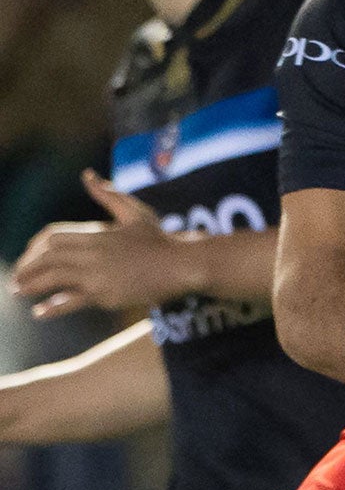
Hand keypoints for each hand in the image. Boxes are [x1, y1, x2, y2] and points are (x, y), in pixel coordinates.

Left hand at [10, 172, 195, 317]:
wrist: (183, 266)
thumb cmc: (161, 240)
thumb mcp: (135, 212)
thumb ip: (108, 195)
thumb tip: (87, 176)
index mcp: (97, 233)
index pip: (53, 237)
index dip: (35, 247)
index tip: (28, 258)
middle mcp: (93, 253)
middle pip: (47, 256)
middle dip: (26, 267)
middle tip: (16, 278)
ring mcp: (98, 275)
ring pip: (53, 277)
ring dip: (31, 284)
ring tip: (18, 291)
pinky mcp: (106, 295)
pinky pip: (72, 301)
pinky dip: (53, 307)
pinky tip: (39, 313)